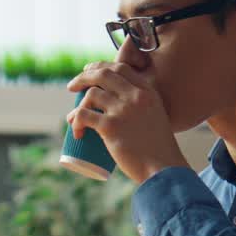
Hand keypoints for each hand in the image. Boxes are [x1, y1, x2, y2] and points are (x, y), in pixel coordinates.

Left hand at [66, 62, 188, 182]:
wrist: (163, 168)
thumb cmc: (159, 149)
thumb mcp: (155, 117)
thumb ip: (142, 108)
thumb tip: (118, 108)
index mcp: (147, 92)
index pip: (120, 67)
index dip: (101, 66)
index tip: (89, 71)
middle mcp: (135, 96)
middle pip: (103, 75)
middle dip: (83, 77)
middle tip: (72, 86)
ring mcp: (123, 110)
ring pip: (91, 95)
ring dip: (78, 106)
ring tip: (72, 119)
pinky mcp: (111, 127)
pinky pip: (83, 115)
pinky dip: (74, 121)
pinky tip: (76, 133)